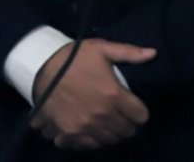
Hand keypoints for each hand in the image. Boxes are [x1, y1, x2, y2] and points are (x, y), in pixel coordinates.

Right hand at [28, 39, 153, 150]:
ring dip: (110, 132)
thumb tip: (153, 53)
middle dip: (126, 122)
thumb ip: (129, 53)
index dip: (138, 110)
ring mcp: (86, 126)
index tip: (132, 105)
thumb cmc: (73, 57)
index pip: (141, 115)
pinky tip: (89, 130)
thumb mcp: (102, 49)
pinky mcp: (70, 133)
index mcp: (114, 95)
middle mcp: (103, 115)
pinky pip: (89, 145)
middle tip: (119, 113)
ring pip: (110, 140)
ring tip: (105, 121)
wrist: (41, 66)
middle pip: (126, 131)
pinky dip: (92, 140)